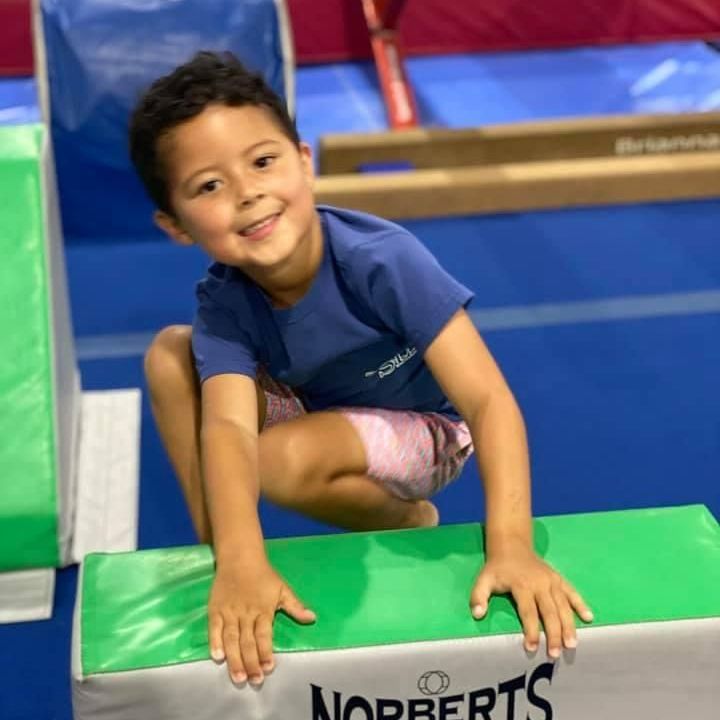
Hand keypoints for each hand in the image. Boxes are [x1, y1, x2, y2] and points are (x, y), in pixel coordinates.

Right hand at [208, 558, 315, 684]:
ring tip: (238, 677)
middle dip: (251, 662)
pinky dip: (214, 642)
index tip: (269, 668)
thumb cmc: (264, 576)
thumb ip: (295, 606)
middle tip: (254, 680)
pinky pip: (214, 629)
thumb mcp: (282, 589)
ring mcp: (229, 612)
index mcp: (263, 610)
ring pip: (231, 639)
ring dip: (234, 659)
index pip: (264, 635)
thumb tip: (312, 618)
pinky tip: (217, 657)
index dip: (266, 652)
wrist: (240, 557)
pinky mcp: (215, 610)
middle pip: (247, 642)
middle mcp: (245, 613)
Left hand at [469, 538, 592, 657]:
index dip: (530, 630)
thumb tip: (477, 614)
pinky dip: (580, 604)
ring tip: (572, 644)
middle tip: (555, 653)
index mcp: (521, 585)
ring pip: (563, 605)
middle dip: (553, 633)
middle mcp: (540, 584)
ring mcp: (551, 581)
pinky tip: (588, 617)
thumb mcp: (483, 579)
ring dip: (569, 625)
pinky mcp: (558, 578)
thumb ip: (479, 596)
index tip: (532, 648)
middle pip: (549, 612)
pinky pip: (572, 591)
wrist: (512, 545)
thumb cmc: (498, 567)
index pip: (528, 612)